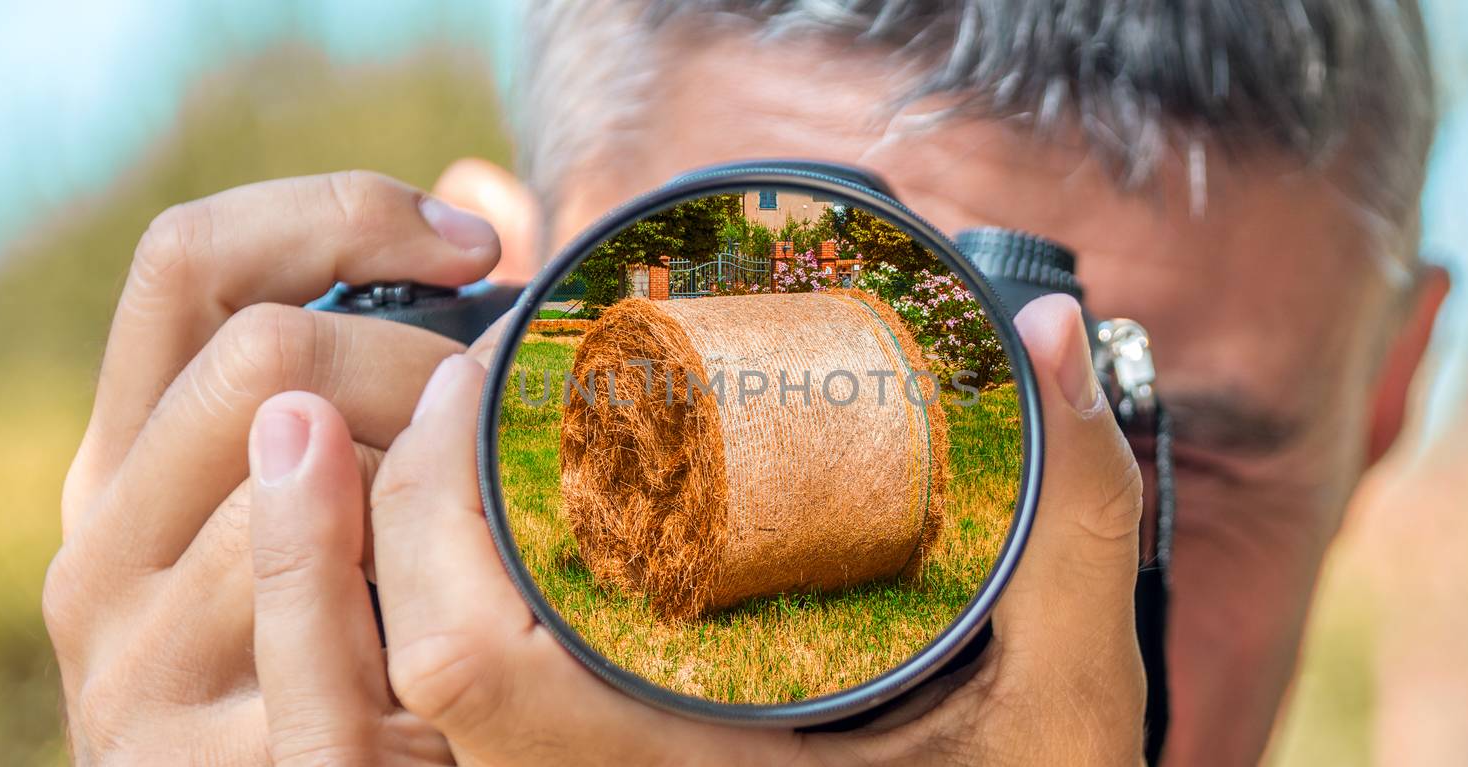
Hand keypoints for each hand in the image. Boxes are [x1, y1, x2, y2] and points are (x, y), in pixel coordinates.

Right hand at [43, 169, 514, 762]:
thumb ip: (380, 366)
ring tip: (498, 521)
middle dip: (417, 356)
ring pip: (303, 482)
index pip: (188, 261)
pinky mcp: (203, 766)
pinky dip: (412, 599)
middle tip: (508, 406)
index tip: (475, 243)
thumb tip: (486, 193)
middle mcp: (97, 552)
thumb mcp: (349, 503)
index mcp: (123, 467)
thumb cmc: (362, 650)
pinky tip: (476, 591)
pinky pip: (320, 641)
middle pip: (259, 354)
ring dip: (433, 482)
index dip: (335, 213)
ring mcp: (133, 666)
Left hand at [252, 292, 1147, 764]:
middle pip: (407, 676)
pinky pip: (460, 729)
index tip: (479, 379)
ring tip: (457, 440)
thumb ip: (1070, 524)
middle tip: (467, 386)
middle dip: (396, 509)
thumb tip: (1057, 333)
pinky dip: (443, 625)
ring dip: (398, 569)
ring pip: (408, 714)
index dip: (428, 508)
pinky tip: (500, 548)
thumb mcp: (1067, 713)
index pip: (471, 667)